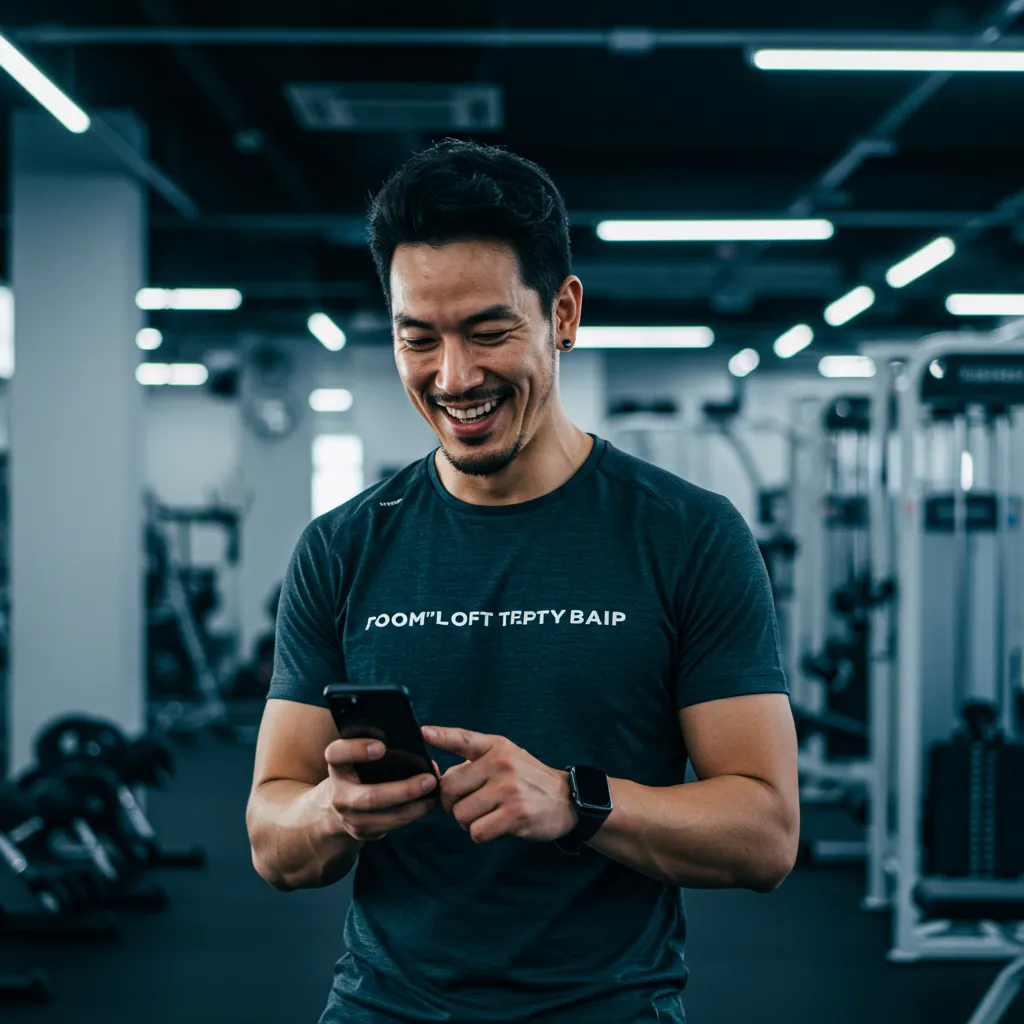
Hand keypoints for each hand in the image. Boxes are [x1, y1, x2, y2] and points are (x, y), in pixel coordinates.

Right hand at [323, 739, 440, 842]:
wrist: (340, 803)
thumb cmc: (360, 769)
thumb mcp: (359, 756)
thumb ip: (379, 748)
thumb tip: (416, 746)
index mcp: (337, 765)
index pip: (337, 754)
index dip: (357, 750)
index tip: (382, 747)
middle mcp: (339, 794)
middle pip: (371, 797)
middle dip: (404, 790)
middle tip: (430, 779)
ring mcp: (349, 817)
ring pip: (386, 816)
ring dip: (415, 806)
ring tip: (435, 794)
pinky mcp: (362, 832)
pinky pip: (391, 825)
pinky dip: (413, 814)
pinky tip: (429, 804)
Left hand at [421, 726, 577, 844]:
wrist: (566, 799)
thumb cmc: (528, 778)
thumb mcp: (507, 756)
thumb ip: (475, 760)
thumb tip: (440, 779)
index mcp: (496, 747)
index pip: (463, 739)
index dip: (442, 736)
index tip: (423, 732)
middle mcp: (501, 764)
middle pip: (449, 789)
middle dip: (451, 804)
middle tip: (468, 806)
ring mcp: (508, 789)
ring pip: (461, 814)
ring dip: (467, 822)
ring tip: (486, 816)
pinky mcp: (516, 815)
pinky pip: (477, 832)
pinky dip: (481, 834)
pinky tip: (496, 826)